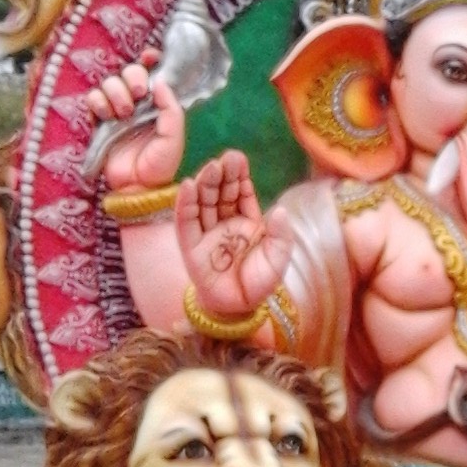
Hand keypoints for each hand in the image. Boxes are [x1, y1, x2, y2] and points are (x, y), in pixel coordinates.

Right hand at [86, 53, 184, 190]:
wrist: (137, 188)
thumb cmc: (160, 165)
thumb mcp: (173, 136)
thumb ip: (170, 108)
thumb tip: (160, 80)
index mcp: (158, 103)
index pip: (153, 71)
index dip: (150, 58)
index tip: (150, 56)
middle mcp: (138, 103)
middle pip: (129, 71)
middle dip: (133, 76)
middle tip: (139, 94)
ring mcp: (117, 111)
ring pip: (109, 82)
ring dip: (116, 91)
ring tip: (124, 113)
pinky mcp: (99, 122)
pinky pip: (92, 99)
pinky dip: (98, 102)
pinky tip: (107, 115)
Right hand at [176, 153, 292, 317]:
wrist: (238, 308)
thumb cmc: (259, 283)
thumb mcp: (278, 258)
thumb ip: (281, 235)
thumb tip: (281, 210)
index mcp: (248, 222)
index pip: (242, 194)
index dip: (240, 176)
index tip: (238, 158)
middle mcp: (226, 223)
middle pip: (222, 193)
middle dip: (223, 175)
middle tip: (226, 158)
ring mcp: (207, 233)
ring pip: (204, 203)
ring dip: (206, 184)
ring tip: (210, 167)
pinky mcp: (190, 246)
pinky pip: (186, 222)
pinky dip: (185, 203)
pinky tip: (187, 186)